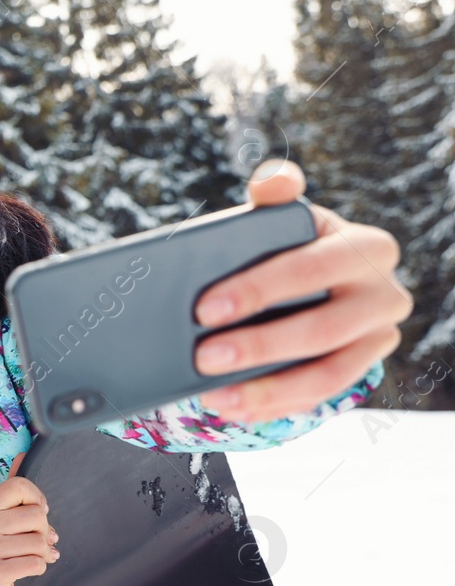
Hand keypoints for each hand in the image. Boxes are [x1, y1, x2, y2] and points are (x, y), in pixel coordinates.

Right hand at [0, 453, 58, 585]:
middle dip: (44, 531)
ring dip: (43, 552)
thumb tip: (22, 455)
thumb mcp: (0, 516)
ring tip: (35, 556)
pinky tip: (29, 567)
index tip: (38, 511)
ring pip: (39, 542)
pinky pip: (36, 564)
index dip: (37, 499)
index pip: (20, 486)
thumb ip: (12, 489)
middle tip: (37, 540)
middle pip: (36, 515)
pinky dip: (39, 567)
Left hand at [193, 160, 410, 421]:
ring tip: (214, 394)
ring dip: (266, 388)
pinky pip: (319, 396)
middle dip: (258, 346)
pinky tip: (231, 405)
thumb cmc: (289, 246)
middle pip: (321, 328)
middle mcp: (382, 292)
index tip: (204, 309)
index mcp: (363, 246)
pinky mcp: (362, 369)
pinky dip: (272, 404)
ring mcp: (378, 337)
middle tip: (203, 357)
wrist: (318, 281)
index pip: (309, 268)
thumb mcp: (285, 220)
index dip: (258, 289)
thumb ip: (275, 197)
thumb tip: (272, 181)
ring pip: (326, 373)